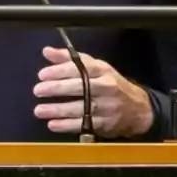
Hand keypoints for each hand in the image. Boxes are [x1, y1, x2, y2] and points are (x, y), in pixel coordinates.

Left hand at [33, 46, 153, 137]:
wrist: (138, 108)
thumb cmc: (110, 84)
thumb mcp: (94, 68)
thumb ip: (69, 60)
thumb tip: (47, 51)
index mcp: (102, 70)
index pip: (80, 68)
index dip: (60, 71)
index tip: (42, 74)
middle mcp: (106, 87)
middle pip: (80, 87)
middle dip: (57, 88)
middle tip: (38, 90)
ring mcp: (106, 106)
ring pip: (80, 107)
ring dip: (57, 110)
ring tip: (39, 110)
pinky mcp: (105, 123)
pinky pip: (84, 124)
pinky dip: (67, 125)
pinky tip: (53, 124)